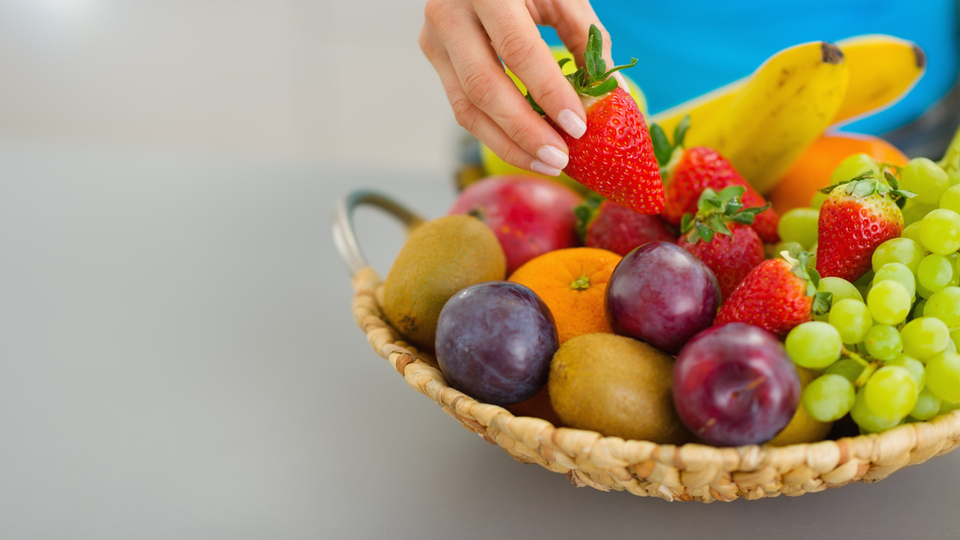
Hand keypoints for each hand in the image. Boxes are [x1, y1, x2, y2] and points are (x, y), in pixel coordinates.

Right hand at [419, 0, 612, 175]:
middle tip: (560, 159)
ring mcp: (435, 37)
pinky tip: (525, 148)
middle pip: (484, 87)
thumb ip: (587, 39)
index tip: (578, 127)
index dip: (548, 93)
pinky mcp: (435, 56)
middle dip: (525, 132)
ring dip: (508, 144)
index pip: (518, 51)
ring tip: (546, 164)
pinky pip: (462, 106)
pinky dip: (495, 133)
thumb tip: (612, 95)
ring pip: (466, 107)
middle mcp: (450, 13)